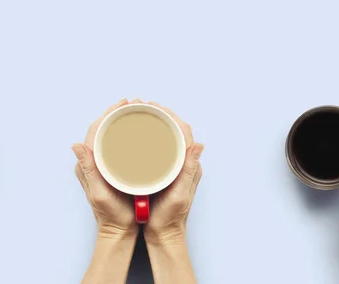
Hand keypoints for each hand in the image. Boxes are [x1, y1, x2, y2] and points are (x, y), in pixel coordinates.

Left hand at [72, 98, 136, 237]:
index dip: (107, 114)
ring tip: (135, 110)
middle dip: (116, 113)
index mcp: (87, 164)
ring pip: (109, 136)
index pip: (94, 131)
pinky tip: (137, 130)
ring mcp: (102, 165)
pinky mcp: (111, 169)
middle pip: (102, 129)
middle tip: (133, 102)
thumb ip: (88, 169)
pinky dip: (125, 134)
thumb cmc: (110, 214)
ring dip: (121, 121)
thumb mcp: (98, 192)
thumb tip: (76, 145)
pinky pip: (116, 145)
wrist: (117, 230)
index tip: (122, 104)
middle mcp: (92, 162)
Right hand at [143, 101, 203, 243]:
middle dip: (161, 115)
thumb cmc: (170, 217)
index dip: (170, 115)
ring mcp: (175, 167)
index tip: (154, 106)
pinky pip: (161, 148)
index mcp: (190, 165)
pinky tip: (139, 134)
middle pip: (175, 130)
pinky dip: (151, 136)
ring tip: (141, 113)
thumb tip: (199, 144)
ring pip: (168, 138)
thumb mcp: (180, 194)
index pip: (184, 131)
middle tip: (144, 105)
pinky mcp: (166, 172)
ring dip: (156, 123)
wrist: (165, 234)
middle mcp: (185, 163)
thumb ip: (188, 170)